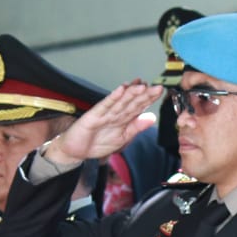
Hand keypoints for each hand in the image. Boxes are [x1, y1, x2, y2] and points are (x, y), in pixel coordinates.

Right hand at [44, 81, 163, 166]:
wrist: (77, 151)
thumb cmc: (97, 143)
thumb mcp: (123, 138)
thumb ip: (136, 127)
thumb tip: (152, 118)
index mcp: (123, 118)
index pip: (138, 106)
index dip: (149, 99)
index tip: (159, 91)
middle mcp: (115, 113)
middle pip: (131, 101)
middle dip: (144, 94)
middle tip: (156, 87)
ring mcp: (104, 113)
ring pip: (120, 102)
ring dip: (130, 93)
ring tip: (141, 86)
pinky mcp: (93, 116)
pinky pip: (104, 106)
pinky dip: (112, 98)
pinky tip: (120, 90)